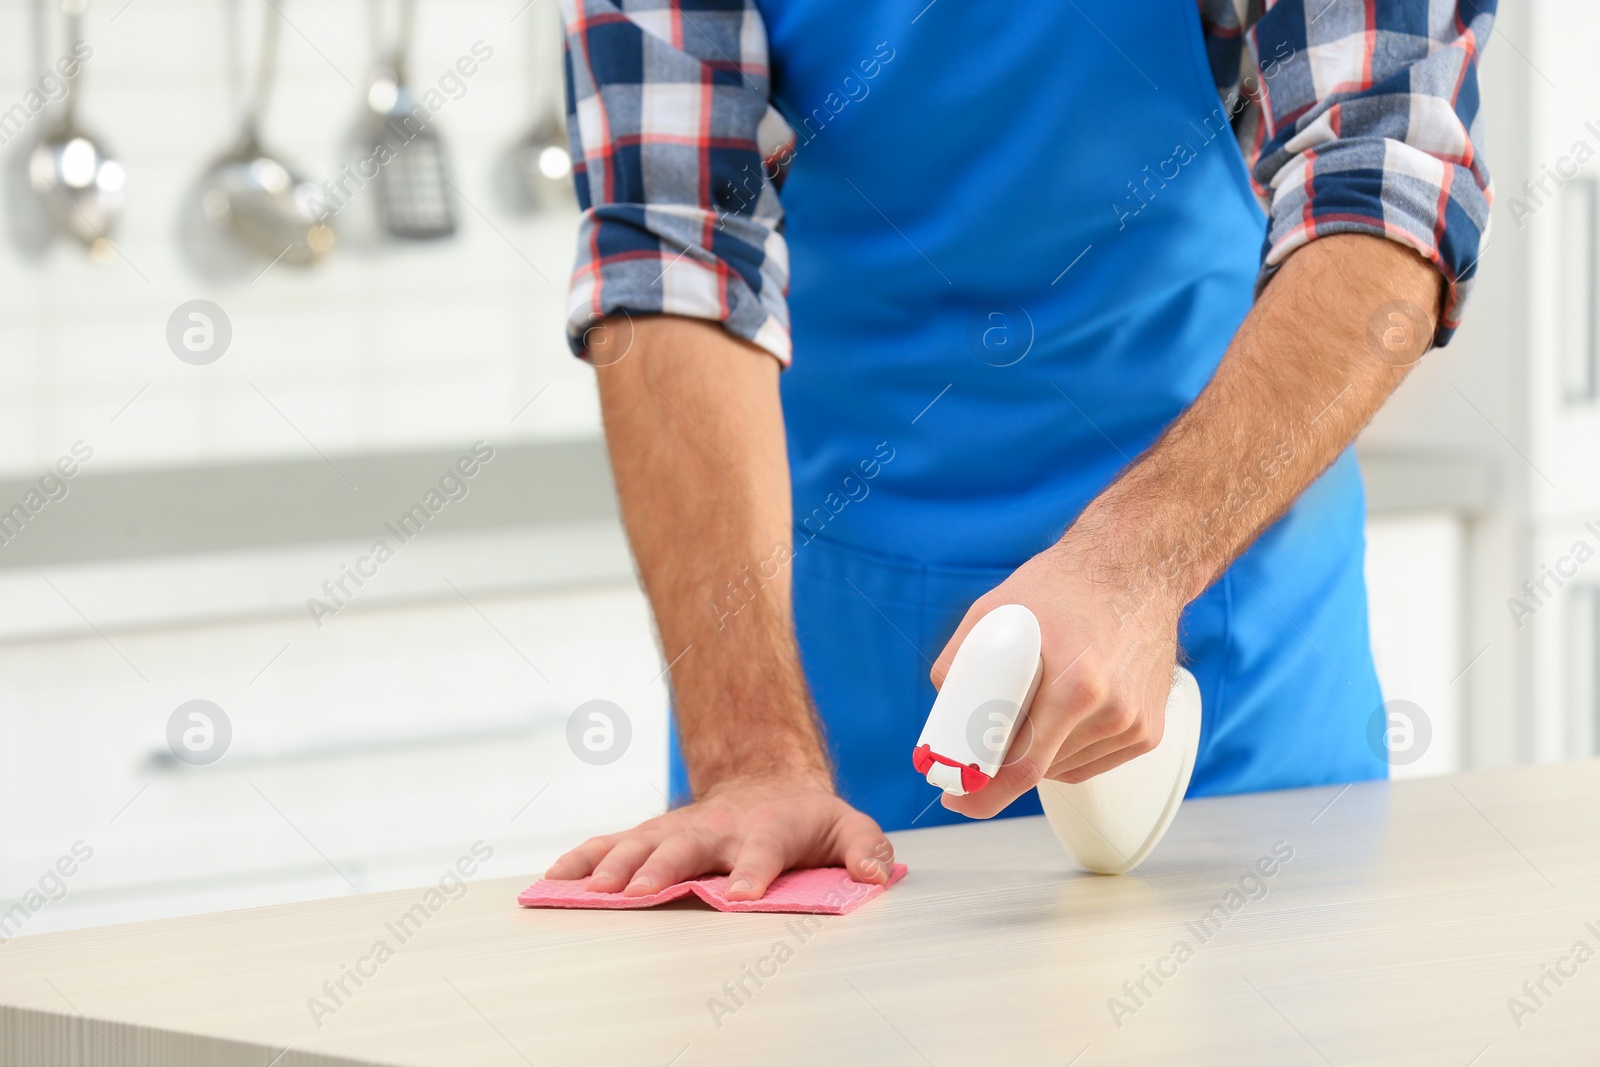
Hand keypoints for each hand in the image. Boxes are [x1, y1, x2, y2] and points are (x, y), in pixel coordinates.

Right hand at [544, 774, 893, 900]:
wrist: (767, 779)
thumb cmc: (808, 817)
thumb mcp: (849, 826)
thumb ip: (866, 849)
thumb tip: (875, 874)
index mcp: (767, 828)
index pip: (761, 850)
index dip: (753, 872)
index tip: (741, 897)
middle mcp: (717, 827)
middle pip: (686, 846)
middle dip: (661, 868)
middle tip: (638, 893)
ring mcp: (681, 829)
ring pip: (642, 843)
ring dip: (614, 866)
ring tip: (589, 891)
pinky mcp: (654, 836)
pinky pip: (613, 844)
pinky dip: (584, 859)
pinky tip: (557, 879)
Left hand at [930, 532, 1182, 819]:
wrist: (1138, 570)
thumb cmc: (1062, 587)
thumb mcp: (993, 609)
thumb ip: (959, 663)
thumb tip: (940, 720)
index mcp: (1076, 684)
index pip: (1023, 766)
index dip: (983, 792)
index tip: (955, 797)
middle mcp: (1111, 710)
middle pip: (1038, 771)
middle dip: (998, 769)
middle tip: (973, 753)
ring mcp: (1135, 724)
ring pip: (1062, 771)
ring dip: (1034, 757)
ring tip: (1029, 707)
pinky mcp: (1149, 731)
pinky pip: (1090, 763)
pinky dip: (1064, 752)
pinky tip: (1059, 715)